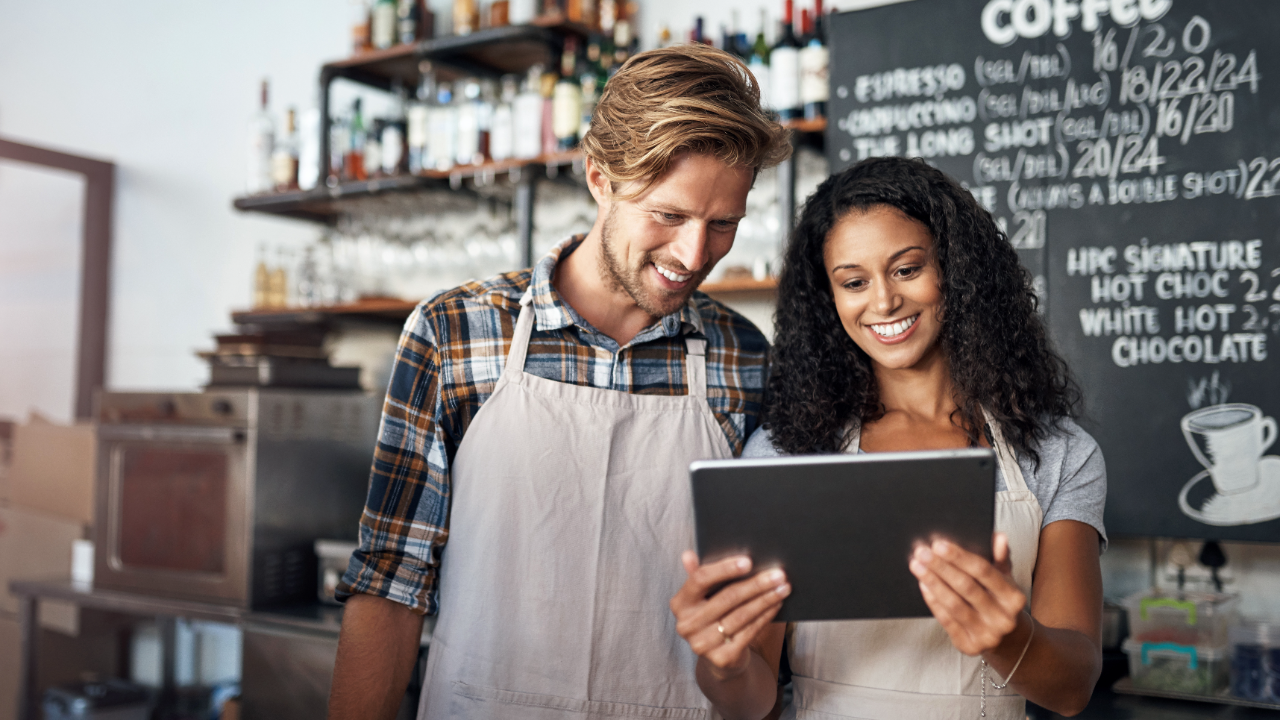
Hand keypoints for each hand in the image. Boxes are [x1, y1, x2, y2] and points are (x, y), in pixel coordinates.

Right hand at [669, 551, 789, 679]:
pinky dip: (765, 617)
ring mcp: (703, 644)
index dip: (724, 569)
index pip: (700, 579)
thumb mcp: (703, 596)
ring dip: (766, 600)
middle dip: (756, 584)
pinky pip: (749, 632)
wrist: (719, 656)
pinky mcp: (721, 657)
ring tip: (783, 588)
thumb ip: (697, 574)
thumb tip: (688, 555)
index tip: (749, 561)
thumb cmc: (713, 616)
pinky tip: (776, 605)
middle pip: (727, 598)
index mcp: (680, 604)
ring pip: (741, 615)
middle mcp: (687, 625)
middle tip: (778, 574)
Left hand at [909, 533, 1026, 655]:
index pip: (984, 572)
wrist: (1009, 642)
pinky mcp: (970, 646)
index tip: (938, 544)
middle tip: (921, 552)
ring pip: (954, 605)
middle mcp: (1003, 618)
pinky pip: (947, 621)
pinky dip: (933, 602)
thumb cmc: (1000, 602)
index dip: (959, 557)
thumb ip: (1000, 558)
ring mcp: (987, 635)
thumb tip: (999, 536)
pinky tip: (923, 586)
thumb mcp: (1006, 581)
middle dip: (941, 567)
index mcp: (1014, 598)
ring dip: (933, 583)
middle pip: (966, 587)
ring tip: (917, 566)